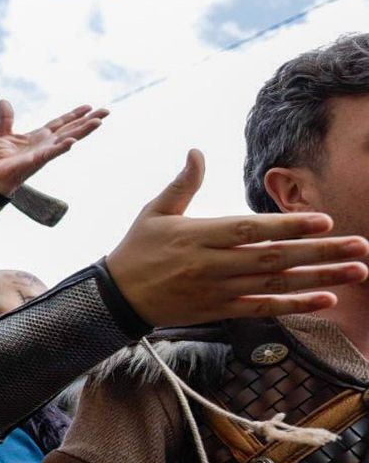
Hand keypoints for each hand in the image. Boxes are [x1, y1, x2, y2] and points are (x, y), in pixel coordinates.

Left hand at [0, 100, 108, 195]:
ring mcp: (44, 152)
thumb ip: (6, 118)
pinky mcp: (37, 161)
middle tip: (106, 111)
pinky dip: (61, 147)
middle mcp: (46, 143)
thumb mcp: (2, 133)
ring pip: (67, 139)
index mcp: (40, 136)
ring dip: (83, 131)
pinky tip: (72, 141)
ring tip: (98, 122)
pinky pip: (51, 153)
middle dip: (88, 121)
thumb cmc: (0, 159)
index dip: (74, 115)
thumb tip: (3, 101)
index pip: (60, 123)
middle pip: (71, 129)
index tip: (89, 107)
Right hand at [106, 150, 368, 325]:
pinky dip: (296, 306)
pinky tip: (326, 299)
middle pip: (274, 258)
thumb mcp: (154, 211)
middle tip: (359, 245)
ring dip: (320, 279)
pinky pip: (264, 308)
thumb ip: (183, 184)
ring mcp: (218, 290)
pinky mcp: (220, 310)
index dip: (288, 225)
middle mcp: (212, 264)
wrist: (117, 296)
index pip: (250, 230)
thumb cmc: (138, 248)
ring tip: (356, 271)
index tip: (324, 221)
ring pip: (277, 285)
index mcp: (198, 235)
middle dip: (320, 252)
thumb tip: (197, 152)